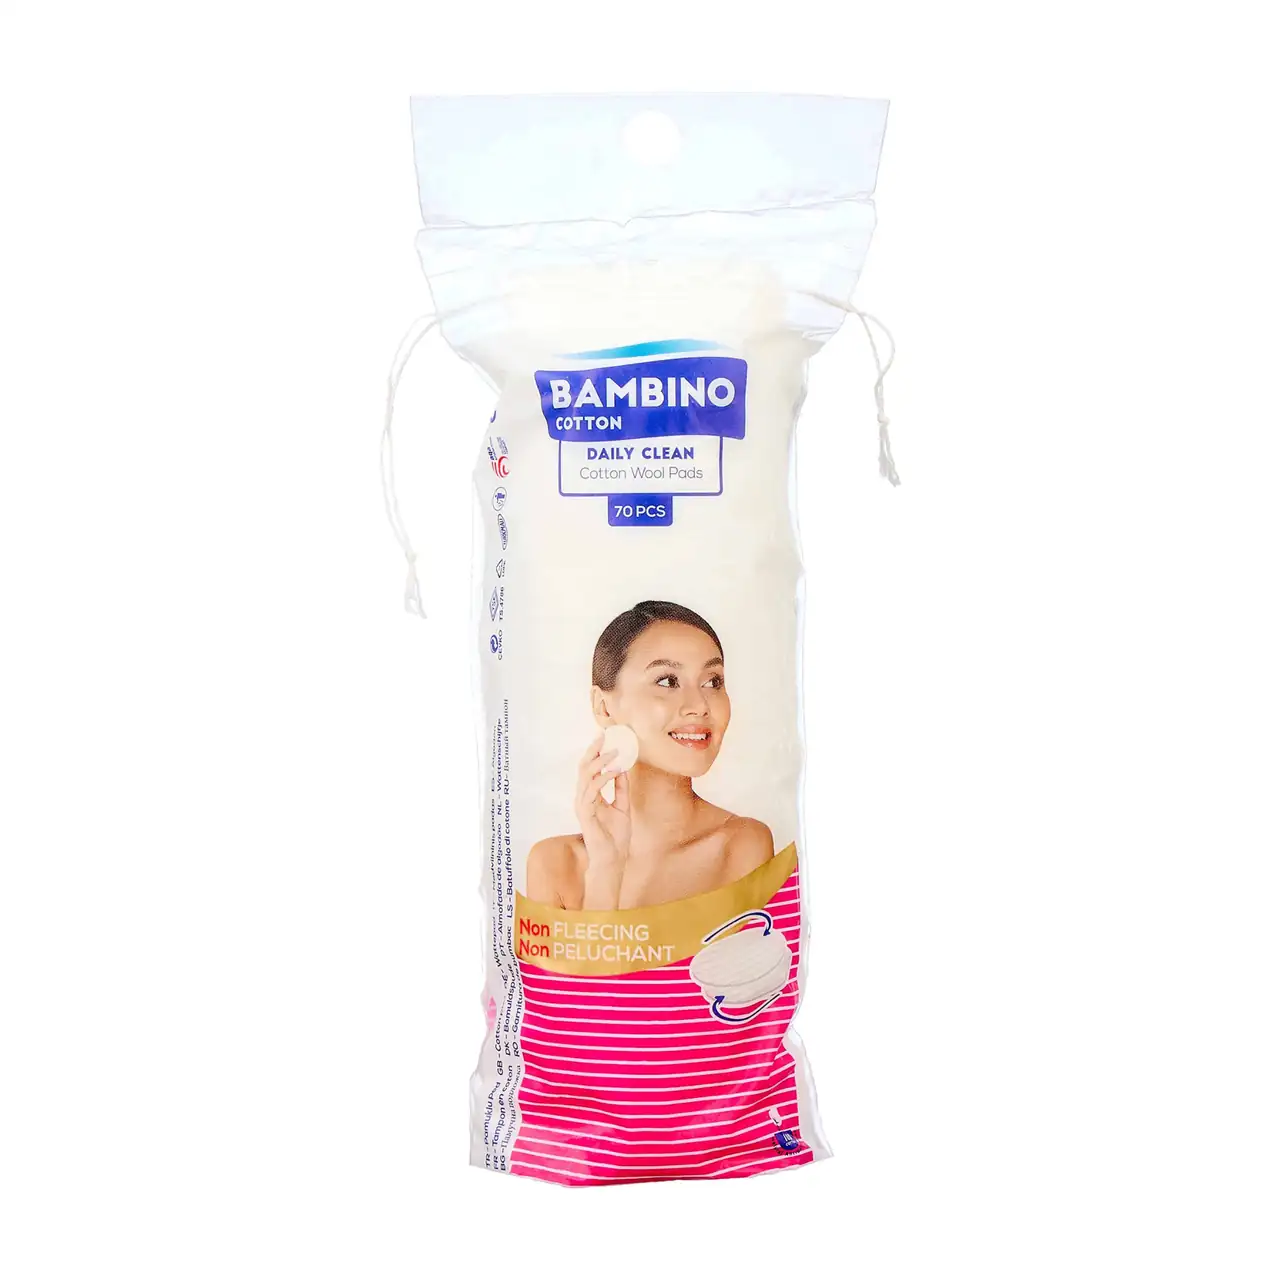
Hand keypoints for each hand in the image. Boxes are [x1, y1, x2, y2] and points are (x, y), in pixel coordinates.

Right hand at [575, 735, 631, 907]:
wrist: (613, 859)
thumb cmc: (615, 836)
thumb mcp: (623, 806)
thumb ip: (621, 788)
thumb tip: (622, 768)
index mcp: (590, 796)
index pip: (589, 769)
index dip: (596, 753)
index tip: (605, 738)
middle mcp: (583, 798)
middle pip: (584, 768)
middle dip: (593, 751)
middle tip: (604, 736)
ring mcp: (582, 805)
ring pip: (585, 776)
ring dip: (600, 762)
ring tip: (614, 752)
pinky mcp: (585, 813)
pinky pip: (592, 791)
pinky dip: (602, 778)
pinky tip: (614, 771)